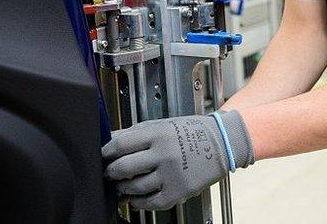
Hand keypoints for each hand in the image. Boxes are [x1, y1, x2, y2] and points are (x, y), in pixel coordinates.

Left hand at [102, 111, 253, 210]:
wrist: (223, 142)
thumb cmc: (193, 131)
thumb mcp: (163, 125)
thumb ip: (136, 132)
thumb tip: (111, 139)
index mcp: (157, 134)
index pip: (119, 145)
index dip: (106, 153)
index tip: (103, 156)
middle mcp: (163, 154)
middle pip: (123, 168)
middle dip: (111, 173)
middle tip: (110, 173)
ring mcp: (171, 174)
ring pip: (134, 187)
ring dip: (123, 188)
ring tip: (124, 185)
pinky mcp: (178, 191)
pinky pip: (151, 202)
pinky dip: (139, 202)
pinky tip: (137, 197)